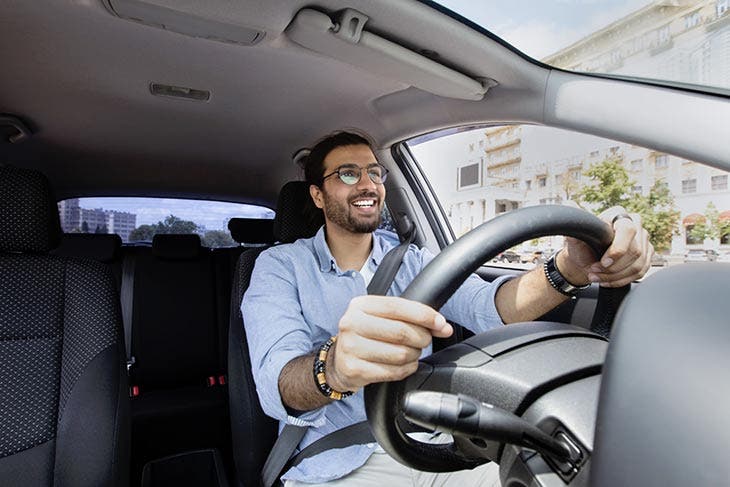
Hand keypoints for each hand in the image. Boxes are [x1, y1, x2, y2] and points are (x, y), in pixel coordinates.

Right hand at [327, 295, 452, 391]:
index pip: (398, 306)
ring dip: (414, 355)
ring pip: (400, 354)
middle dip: (422, 338)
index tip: (441, 324)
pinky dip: (406, 369)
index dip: (424, 315)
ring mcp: (350, 347)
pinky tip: (404, 365)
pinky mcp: (354, 369)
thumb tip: (443, 326)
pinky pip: (393, 372)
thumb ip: (410, 317)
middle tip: (424, 341)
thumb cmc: (366, 336)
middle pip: (401, 331)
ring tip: (411, 353)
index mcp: (360, 305)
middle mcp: (351, 323)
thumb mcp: (381, 318)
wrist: (338, 362)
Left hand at [558, 206, 653, 287]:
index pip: (628, 230)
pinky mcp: (646, 255)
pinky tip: (608, 280)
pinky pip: (640, 272)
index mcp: (618, 214)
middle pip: (635, 251)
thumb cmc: (581, 246)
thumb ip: (574, 223)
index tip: (603, 262)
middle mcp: (635, 223)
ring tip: (598, 277)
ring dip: (615, 276)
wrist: (584, 259)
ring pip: (638, 265)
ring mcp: (643, 239)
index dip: (617, 250)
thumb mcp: (574, 235)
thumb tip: (570, 205)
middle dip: (612, 268)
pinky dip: (622, 280)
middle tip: (594, 271)